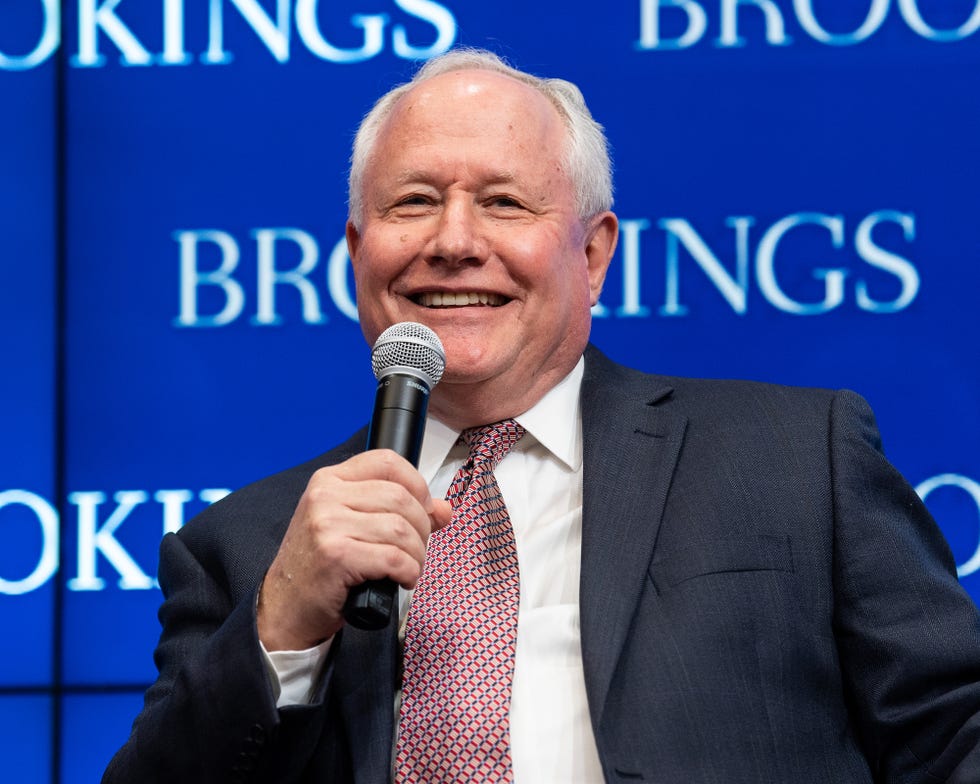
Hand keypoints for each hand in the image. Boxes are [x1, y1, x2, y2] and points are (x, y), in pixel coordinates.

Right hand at [257, 450, 452, 650]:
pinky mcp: (336, 555)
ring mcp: (327, 524)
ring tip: (408, 568)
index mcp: (330, 480)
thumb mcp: (353, 527)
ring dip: (417, 554)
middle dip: (421, 528)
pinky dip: (409, 571)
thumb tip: (443, 509)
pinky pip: (393, 557)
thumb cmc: (321, 566)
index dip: (417, 483)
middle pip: (401, 497)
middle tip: (416, 550)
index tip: (425, 508)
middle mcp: (325, 496)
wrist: (285, 607)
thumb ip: (398, 511)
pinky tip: (402, 579)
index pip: (386, 461)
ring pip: (401, 528)